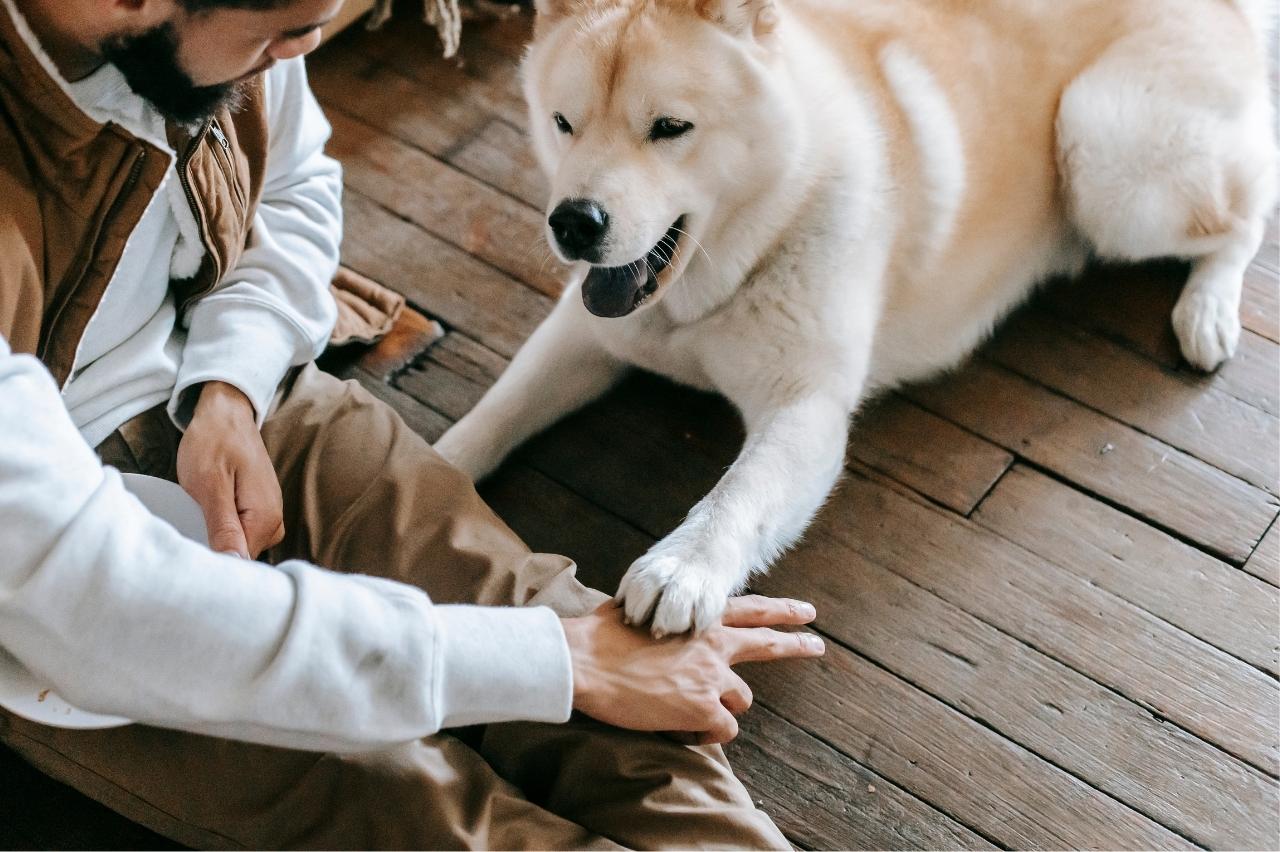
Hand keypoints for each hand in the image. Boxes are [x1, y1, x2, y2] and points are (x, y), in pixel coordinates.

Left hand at [177, 381, 283, 558]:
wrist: (225, 414)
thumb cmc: (213, 442)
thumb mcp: (209, 485)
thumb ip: (223, 527)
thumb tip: (233, 563)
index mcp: (265, 519)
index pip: (241, 564)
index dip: (213, 564)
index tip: (189, 555)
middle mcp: (274, 522)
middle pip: (241, 558)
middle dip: (215, 550)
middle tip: (188, 527)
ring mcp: (269, 516)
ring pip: (240, 547)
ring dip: (217, 538)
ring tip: (197, 514)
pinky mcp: (260, 511)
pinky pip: (241, 533)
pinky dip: (222, 528)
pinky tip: (207, 512)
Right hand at [562, 595, 824, 744]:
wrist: (586, 661)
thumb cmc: (600, 635)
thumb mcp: (639, 610)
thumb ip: (660, 614)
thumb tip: (648, 615)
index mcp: (698, 618)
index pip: (750, 609)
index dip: (780, 611)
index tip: (806, 613)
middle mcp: (713, 645)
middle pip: (767, 645)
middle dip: (795, 644)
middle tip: (817, 645)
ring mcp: (712, 677)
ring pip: (739, 701)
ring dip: (719, 708)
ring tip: (684, 711)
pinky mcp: (703, 708)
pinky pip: (721, 731)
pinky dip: (702, 734)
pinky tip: (678, 730)